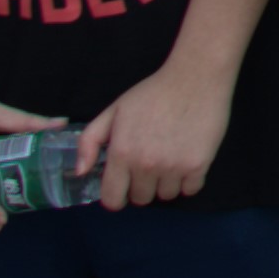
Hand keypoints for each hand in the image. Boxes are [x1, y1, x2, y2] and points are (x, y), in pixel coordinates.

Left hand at [77, 50, 236, 209]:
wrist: (194, 78)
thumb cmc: (152, 93)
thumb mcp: (114, 111)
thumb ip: (89, 141)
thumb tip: (80, 172)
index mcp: (122, 153)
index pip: (112, 199)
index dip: (116, 195)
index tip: (124, 185)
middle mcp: (145, 165)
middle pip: (141, 199)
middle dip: (142, 186)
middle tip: (149, 164)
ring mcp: (173, 168)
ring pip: (166, 196)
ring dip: (165, 183)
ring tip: (169, 160)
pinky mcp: (198, 165)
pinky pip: (190, 190)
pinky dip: (188, 180)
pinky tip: (186, 161)